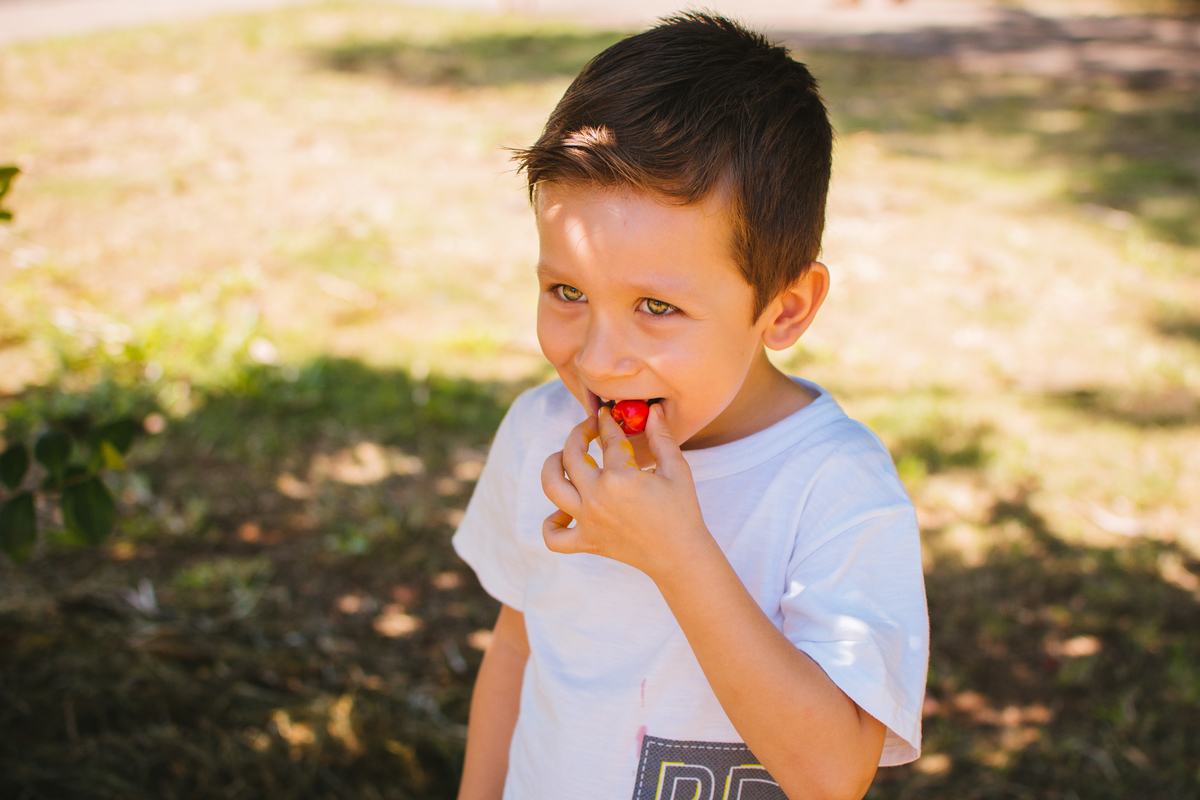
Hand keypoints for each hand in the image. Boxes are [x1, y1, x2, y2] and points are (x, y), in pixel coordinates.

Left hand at [540, 404, 710, 580]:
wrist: (680, 556)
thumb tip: (653, 410)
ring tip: (561, 459)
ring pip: (552, 487)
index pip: (607, 439)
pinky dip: (552, 524)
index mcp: (620, 478)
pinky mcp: (586, 542)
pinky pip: (554, 536)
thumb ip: (661, 436)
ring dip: (552, 467)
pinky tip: (563, 512)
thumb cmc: (682, 512)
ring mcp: (588, 521)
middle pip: (572, 456)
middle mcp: (597, 498)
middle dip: (578, 435)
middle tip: (587, 429)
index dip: (606, 421)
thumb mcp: (676, 469)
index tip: (605, 414)